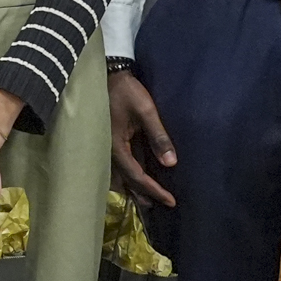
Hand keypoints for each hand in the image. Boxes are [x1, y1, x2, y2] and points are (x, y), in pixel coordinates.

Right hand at [108, 65, 177, 206]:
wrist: (109, 75)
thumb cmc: (127, 91)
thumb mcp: (145, 111)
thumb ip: (158, 136)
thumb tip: (171, 163)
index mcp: (117, 147)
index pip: (137, 176)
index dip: (154, 190)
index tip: (171, 200)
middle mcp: (110, 151)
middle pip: (127, 180)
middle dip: (143, 194)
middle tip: (159, 205)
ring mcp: (109, 146)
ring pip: (121, 174)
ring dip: (135, 187)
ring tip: (147, 199)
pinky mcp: (112, 140)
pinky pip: (121, 164)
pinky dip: (131, 174)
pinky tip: (138, 176)